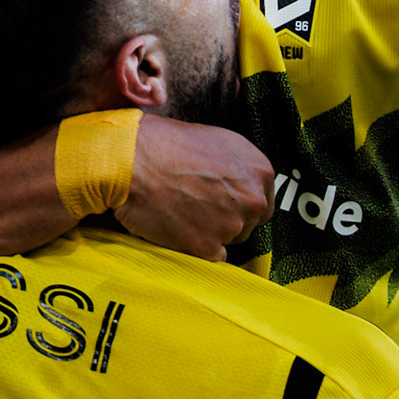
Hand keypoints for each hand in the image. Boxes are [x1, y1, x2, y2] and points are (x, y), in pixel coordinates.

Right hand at [115, 114, 273, 262]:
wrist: (134, 159)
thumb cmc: (169, 143)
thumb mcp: (218, 142)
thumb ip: (239, 168)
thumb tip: (242, 184)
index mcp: (260, 171)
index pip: (264, 202)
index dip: (242, 203)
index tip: (224, 202)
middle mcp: (253, 200)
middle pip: (250, 223)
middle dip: (229, 218)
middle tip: (199, 206)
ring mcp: (232, 226)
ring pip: (229, 240)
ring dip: (211, 233)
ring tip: (183, 213)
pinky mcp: (208, 248)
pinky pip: (210, 256)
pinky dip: (196, 247)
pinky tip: (178, 228)